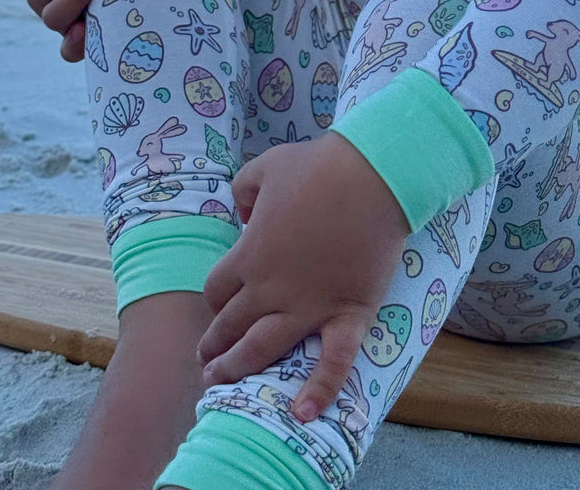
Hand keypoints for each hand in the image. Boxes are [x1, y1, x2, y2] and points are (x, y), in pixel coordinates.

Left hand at [197, 132, 411, 423]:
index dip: (215, 301)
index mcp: (250, 254)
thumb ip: (241, 190)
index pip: (218, 290)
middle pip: (232, 325)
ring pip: (264, 349)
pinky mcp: (347, 313)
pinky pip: (333, 361)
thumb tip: (242, 214)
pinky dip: (319, 390)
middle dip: (215, 345)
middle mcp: (271, 288)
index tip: (219, 307)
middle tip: (206, 362)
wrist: (372, 175)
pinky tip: (303, 414)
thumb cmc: (318, 166)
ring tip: (221, 385)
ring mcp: (309, 305)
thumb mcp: (264, 167)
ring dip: (238, 369)